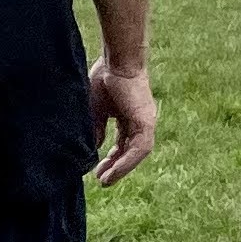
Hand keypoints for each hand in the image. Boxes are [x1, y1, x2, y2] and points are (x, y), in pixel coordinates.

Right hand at [90, 62, 157, 184]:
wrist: (115, 61)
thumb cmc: (104, 79)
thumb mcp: (96, 110)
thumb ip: (97, 129)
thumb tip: (94, 148)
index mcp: (128, 117)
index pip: (123, 143)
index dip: (112, 158)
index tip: (98, 170)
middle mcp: (140, 121)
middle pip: (131, 150)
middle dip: (117, 166)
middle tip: (102, 180)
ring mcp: (146, 122)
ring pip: (138, 153)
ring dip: (122, 168)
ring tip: (106, 180)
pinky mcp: (146, 121)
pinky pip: (140, 147)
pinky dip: (127, 161)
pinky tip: (114, 171)